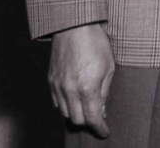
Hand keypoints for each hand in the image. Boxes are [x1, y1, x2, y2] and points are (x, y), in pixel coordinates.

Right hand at [49, 23, 114, 137]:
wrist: (74, 27)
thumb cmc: (95, 44)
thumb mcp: (109, 67)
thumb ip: (104, 90)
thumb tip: (101, 108)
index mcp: (87, 87)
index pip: (92, 117)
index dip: (100, 128)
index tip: (105, 131)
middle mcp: (70, 90)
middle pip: (76, 119)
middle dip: (88, 123)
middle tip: (98, 119)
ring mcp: (57, 86)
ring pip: (64, 112)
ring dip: (76, 115)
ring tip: (87, 109)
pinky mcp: (50, 80)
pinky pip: (56, 102)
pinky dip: (66, 106)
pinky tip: (74, 100)